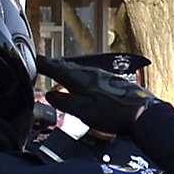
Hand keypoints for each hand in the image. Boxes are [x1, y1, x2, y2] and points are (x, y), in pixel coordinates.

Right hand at [37, 56, 155, 135]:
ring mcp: (102, 76)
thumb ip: (63, 102)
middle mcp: (90, 73)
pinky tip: (81, 84)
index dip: (41, 64)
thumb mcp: (80, 111)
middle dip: (53, 66)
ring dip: (66, 71)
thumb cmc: (112, 113)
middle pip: (66, 67)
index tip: (31, 60)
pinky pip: (89, 77)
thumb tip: (50, 96)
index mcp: (79, 78)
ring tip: (58, 73)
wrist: (143, 114)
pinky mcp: (111, 82)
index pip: (54, 67)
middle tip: (42, 64)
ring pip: (78, 71)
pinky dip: (79, 77)